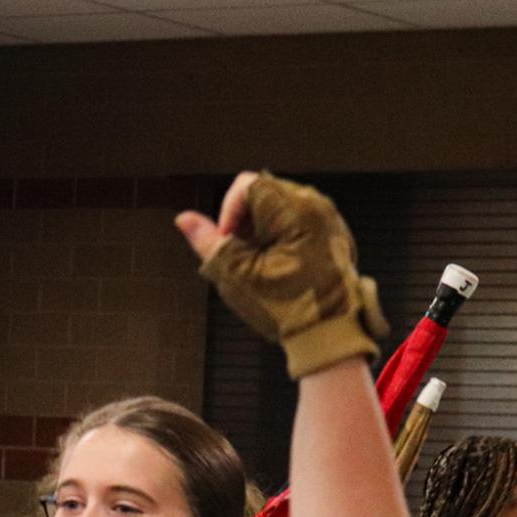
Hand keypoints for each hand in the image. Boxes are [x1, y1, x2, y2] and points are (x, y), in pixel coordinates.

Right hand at [175, 170, 384, 379]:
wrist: (328, 333)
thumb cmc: (286, 307)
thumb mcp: (236, 274)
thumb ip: (207, 241)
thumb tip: (184, 219)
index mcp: (295, 210)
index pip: (247, 183)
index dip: (228, 210)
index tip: (229, 240)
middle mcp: (316, 206)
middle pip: (263, 191)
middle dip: (245, 219)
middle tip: (243, 253)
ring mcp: (328, 217)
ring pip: (279, 204)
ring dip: (261, 227)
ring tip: (261, 260)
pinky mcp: (332, 231)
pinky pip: (297, 218)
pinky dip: (280, 233)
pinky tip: (278, 262)